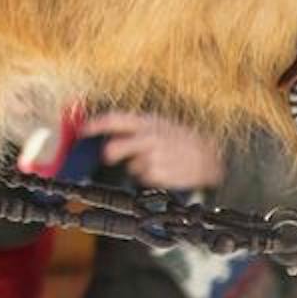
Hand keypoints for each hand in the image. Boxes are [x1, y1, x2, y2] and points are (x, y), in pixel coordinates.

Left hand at [83, 110, 222, 190]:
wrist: (213, 156)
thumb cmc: (184, 140)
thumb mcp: (163, 125)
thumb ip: (138, 129)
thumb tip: (112, 137)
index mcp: (148, 122)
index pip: (115, 120)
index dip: (96, 124)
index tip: (84, 130)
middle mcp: (148, 137)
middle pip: (113, 147)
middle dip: (110, 153)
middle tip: (110, 156)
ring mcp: (153, 157)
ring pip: (131, 166)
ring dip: (141, 165)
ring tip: (160, 160)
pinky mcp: (159, 174)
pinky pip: (144, 178)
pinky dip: (152, 176)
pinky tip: (166, 169)